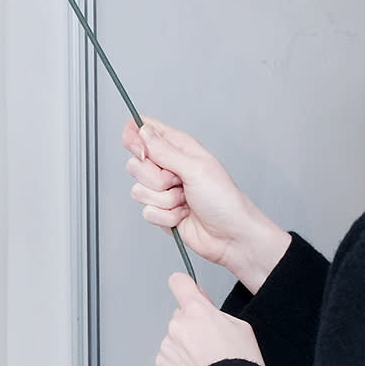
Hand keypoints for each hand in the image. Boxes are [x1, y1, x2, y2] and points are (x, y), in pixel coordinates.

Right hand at [122, 117, 290, 291]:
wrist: (230, 235)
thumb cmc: (224, 199)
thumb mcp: (195, 168)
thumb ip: (164, 150)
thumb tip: (142, 130)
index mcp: (178, 147)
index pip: (143, 130)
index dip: (134, 137)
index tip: (142, 151)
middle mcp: (168, 167)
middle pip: (135, 164)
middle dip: (154, 178)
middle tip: (178, 181)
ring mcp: (163, 190)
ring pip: (138, 190)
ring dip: (164, 200)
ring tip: (185, 200)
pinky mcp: (160, 211)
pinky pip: (146, 212)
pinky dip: (166, 216)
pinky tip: (183, 214)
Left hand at [156, 273, 263, 365]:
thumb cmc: (240, 363)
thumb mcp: (240, 326)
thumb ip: (216, 311)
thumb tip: (204, 306)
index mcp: (197, 310)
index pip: (179, 283)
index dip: (185, 286)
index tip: (187, 289)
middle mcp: (178, 324)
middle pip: (181, 315)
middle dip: (192, 324)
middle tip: (210, 341)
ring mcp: (168, 344)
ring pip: (175, 337)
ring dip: (186, 344)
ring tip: (206, 359)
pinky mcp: (162, 362)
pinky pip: (169, 355)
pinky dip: (179, 360)